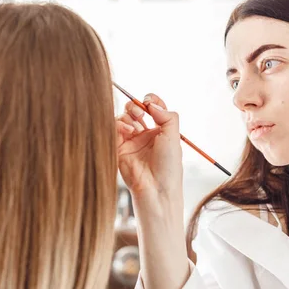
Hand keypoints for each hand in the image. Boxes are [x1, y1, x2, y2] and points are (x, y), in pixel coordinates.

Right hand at [116, 94, 182, 210]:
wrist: (156, 188)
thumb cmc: (169, 167)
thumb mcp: (174, 137)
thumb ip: (167, 116)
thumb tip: (152, 103)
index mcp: (160, 131)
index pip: (152, 108)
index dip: (150, 100)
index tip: (149, 100)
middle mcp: (144, 135)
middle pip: (135, 110)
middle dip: (135, 106)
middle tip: (141, 113)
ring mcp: (131, 141)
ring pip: (123, 117)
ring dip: (128, 115)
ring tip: (135, 126)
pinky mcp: (118, 148)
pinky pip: (114, 129)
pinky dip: (119, 124)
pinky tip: (129, 131)